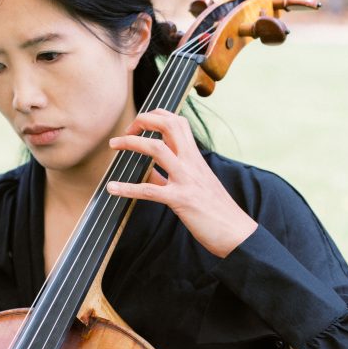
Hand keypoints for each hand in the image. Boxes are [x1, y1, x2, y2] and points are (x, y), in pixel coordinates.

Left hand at [107, 109, 257, 257]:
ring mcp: (186, 179)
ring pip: (156, 149)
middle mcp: (191, 162)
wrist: (236, 231)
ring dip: (131, 143)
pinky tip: (112, 188)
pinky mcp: (181, 200)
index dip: (155, 117)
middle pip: (168, 125)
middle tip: (125, 131)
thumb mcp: (195, 186)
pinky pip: (149, 190)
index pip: (177, 122)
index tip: (138, 125)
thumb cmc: (215, 210)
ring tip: (113, 145)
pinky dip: (127, 188)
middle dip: (144, 120)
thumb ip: (171, 176)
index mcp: (195, 157)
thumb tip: (149, 172)